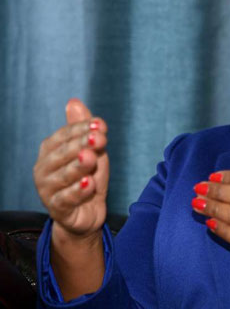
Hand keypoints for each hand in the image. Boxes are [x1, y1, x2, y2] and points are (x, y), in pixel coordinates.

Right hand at [33, 98, 108, 239]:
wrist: (87, 212)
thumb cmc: (87, 176)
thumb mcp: (91, 150)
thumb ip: (83, 129)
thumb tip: (73, 102)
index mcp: (50, 151)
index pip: (64, 136)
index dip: (81, 129)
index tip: (101, 125)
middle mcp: (44, 169)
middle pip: (62, 154)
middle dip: (81, 144)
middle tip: (99, 138)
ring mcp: (47, 190)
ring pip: (63, 176)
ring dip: (78, 166)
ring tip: (91, 158)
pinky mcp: (57, 210)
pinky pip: (66, 200)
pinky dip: (77, 192)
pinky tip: (89, 184)